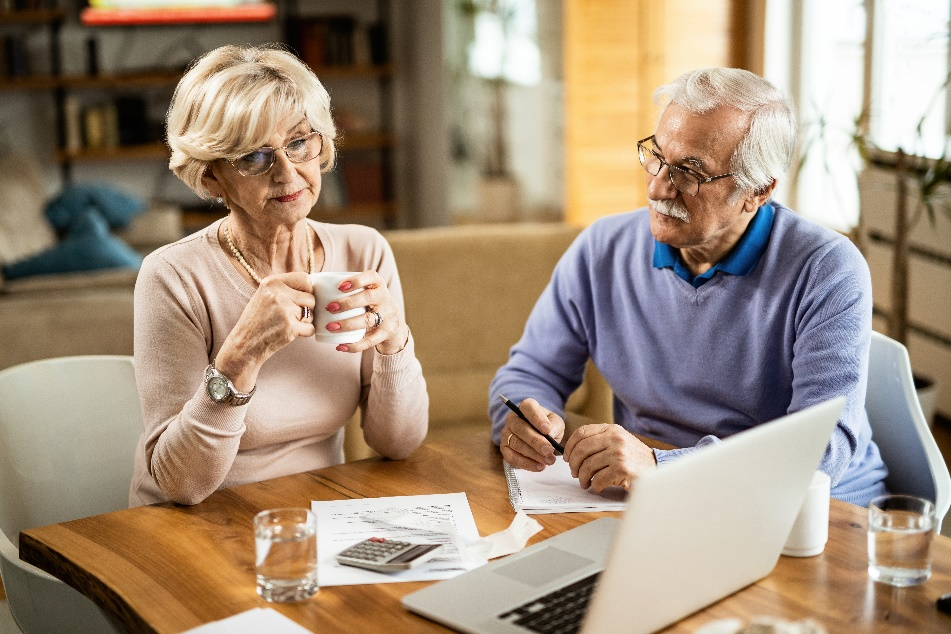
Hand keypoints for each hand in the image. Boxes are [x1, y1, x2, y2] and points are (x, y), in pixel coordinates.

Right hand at [214, 272, 316, 389]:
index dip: (308, 290)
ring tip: (287, 324)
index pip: (305, 278)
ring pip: (311, 313)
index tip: (301, 299)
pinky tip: (291, 333)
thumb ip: (286, 288)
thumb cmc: (257, 320)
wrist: (244, 344)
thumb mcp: (266, 295)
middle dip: (307, 308)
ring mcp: (284, 310)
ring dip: (305, 321)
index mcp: (272, 282)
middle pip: (311, 297)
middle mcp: (278, 293)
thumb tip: (314, 286)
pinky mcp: (290, 327)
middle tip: (292, 316)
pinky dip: (305, 333)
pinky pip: (311, 328)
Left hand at [322, 270, 408, 354]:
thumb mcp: (366, 292)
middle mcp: (384, 298)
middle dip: (347, 303)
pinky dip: (354, 345)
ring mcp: (387, 316)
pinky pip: (370, 341)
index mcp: (377, 285)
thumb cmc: (370, 304)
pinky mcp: (386, 333)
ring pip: (367, 320)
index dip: (356, 281)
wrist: (395, 324)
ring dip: (347, 324)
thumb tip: (312, 285)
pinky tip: (340, 346)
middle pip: (368, 298)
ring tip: (329, 327)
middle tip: (329, 307)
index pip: (371, 277)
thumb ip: (348, 289)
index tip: (339, 287)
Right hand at [499, 398, 565, 470]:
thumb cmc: (547, 426)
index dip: (536, 419)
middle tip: (549, 450)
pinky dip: (527, 464)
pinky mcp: (504, 448)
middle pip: (520, 428)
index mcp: (526, 407)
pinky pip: (512, 457)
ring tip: (549, 460)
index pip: (528, 408)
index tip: (547, 430)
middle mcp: (513, 418)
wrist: (539, 435)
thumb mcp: (556, 422)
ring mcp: (506, 433)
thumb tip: (550, 433)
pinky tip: (539, 466)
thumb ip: (555, 425)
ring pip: (516, 444)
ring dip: (533, 455)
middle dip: (535, 441)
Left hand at [563, 424, 656, 492]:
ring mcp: (619, 454)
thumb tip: (572, 451)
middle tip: (574, 473)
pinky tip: (598, 486)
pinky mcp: (622, 470)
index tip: (566, 457)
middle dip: (573, 464)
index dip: (569, 446)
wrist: (658, 468)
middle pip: (581, 450)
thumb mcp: (618, 441)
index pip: (581, 433)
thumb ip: (599, 441)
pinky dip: (595, 486)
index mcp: (612, 429)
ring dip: (582, 478)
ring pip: (587, 466)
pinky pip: (598, 479)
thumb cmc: (634, 457)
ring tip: (585, 483)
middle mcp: (615, 439)